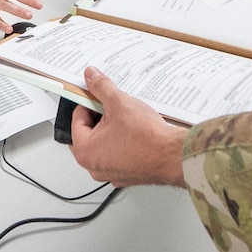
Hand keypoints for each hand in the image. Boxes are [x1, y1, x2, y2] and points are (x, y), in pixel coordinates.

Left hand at [67, 68, 186, 186]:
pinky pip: (119, 154)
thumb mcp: (119, 103)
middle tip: (114, 107)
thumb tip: (92, 77)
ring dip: (112, 130)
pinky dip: (124, 143)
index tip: (98, 97)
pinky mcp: (127, 174)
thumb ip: (101, 88)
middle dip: (100, 118)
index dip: (89, 103)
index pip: (77, 119)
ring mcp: (111, 173)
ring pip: (105, 144)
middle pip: (89, 133)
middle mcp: (95, 166)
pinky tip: (136, 133)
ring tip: (127, 119)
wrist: (173, 156)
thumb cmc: (147, 138)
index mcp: (85, 151)